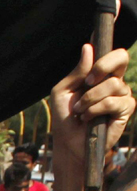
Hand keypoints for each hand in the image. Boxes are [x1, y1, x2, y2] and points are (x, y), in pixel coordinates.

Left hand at [51, 42, 133, 177]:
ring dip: (89, 99)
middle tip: (87, 82)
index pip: (111, 53)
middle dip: (102, 66)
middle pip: (121, 57)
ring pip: (112, 84)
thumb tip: (88, 47)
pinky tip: (89, 119)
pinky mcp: (126, 109)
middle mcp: (114, 81)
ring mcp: (122, 94)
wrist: (69, 143)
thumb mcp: (62, 92)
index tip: (97, 48)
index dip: (105, 49)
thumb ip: (75, 72)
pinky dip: (95, 110)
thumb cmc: (65, 117)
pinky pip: (112, 102)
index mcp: (100, 74)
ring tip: (81, 112)